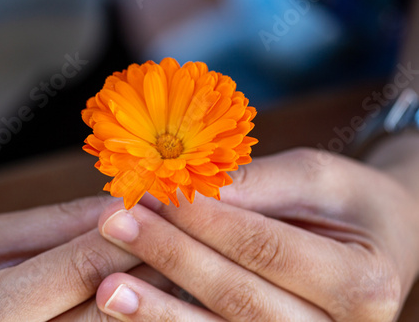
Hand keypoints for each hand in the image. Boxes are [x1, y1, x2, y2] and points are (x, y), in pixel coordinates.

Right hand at [0, 196, 172, 320]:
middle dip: (158, 265)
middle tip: (193, 233)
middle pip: (114, 307)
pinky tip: (159, 285)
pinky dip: (140, 312)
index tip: (166, 205)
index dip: (131, 233)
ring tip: (189, 259)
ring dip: (159, 293)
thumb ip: (52, 227)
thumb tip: (118, 206)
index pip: (82, 268)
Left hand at [95, 148, 418, 320]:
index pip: (265, 248)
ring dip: (160, 311)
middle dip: (172, 258)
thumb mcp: (317, 177)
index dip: (204, 221)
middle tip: (117, 225)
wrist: (377, 243)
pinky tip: (133, 313)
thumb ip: (259, 183)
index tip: (154, 194)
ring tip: (108, 287)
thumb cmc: (349, 202)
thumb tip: (192, 189)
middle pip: (239, 298)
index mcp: (363, 282)